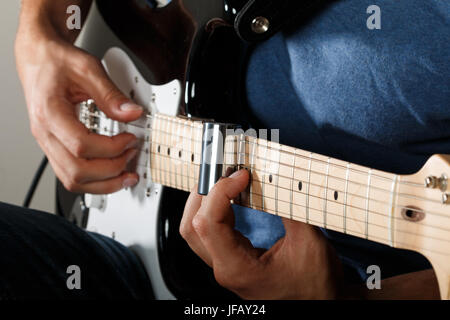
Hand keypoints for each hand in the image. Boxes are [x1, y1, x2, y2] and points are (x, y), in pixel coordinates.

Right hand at [16, 24, 142, 193]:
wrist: (38, 58)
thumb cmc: (56, 61)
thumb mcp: (87, 69)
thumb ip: (111, 94)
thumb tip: (132, 113)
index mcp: (49, 113)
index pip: (82, 146)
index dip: (111, 148)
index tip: (130, 139)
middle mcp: (44, 133)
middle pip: (77, 171)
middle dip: (110, 170)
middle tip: (131, 156)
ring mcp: (47, 143)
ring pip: (72, 180)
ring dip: (103, 183)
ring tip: (126, 174)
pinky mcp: (54, 147)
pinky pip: (71, 174)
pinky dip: (93, 180)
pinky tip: (111, 174)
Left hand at [180, 169, 342, 298]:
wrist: (322, 303)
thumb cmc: (316, 284)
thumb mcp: (308, 242)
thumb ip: (289, 208)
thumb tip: (275, 177)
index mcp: (238, 268)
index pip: (208, 223)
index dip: (219, 192)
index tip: (240, 175)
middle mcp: (225, 269)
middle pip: (193, 226)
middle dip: (205, 193)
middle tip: (227, 173)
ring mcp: (225, 266)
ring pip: (195, 231)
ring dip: (205, 202)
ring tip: (226, 182)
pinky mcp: (231, 262)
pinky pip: (209, 234)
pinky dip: (214, 211)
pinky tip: (230, 199)